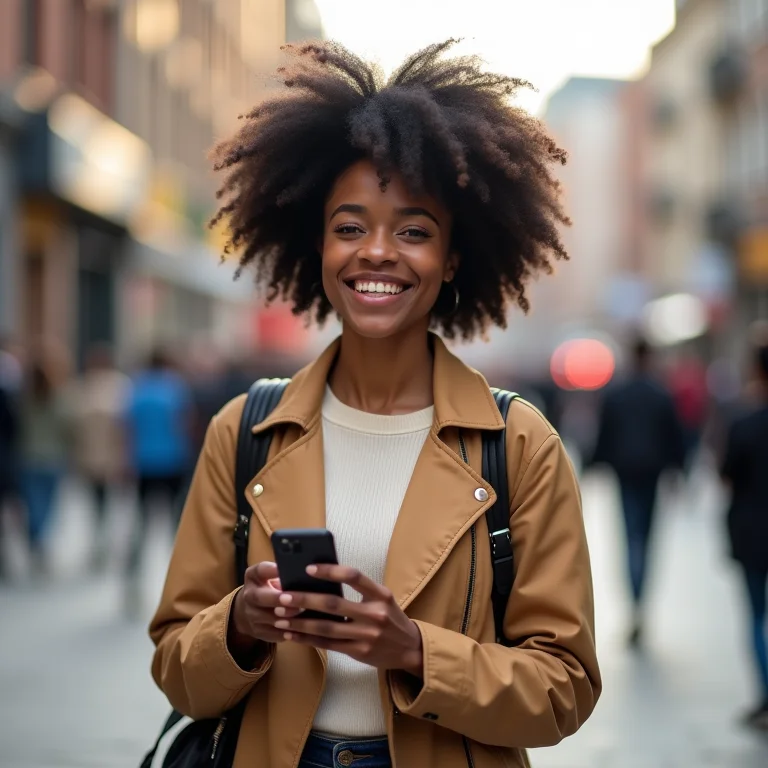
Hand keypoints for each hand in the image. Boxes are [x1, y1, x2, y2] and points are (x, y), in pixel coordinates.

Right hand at [229, 561, 302, 648]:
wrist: (248, 609)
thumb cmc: (268, 587)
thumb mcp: (271, 576)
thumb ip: (283, 574)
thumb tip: (307, 574)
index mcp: (253, 576)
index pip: (259, 570)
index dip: (270, 570)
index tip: (282, 570)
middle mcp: (249, 595)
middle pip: (260, 597)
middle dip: (278, 599)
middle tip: (296, 600)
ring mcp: (251, 615)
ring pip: (268, 618)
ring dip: (286, 618)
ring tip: (304, 615)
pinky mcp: (258, 631)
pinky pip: (273, 634)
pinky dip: (288, 633)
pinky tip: (301, 630)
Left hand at [272, 565, 422, 675]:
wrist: (410, 648)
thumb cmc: (390, 618)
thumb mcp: (382, 599)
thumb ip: (359, 590)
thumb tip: (322, 581)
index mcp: (381, 594)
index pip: (354, 576)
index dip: (330, 571)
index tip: (308, 568)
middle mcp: (375, 614)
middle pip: (334, 604)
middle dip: (305, 600)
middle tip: (283, 596)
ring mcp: (367, 635)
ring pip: (326, 628)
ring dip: (300, 623)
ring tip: (280, 618)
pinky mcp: (359, 652)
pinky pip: (328, 645)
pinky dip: (308, 640)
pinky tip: (293, 635)